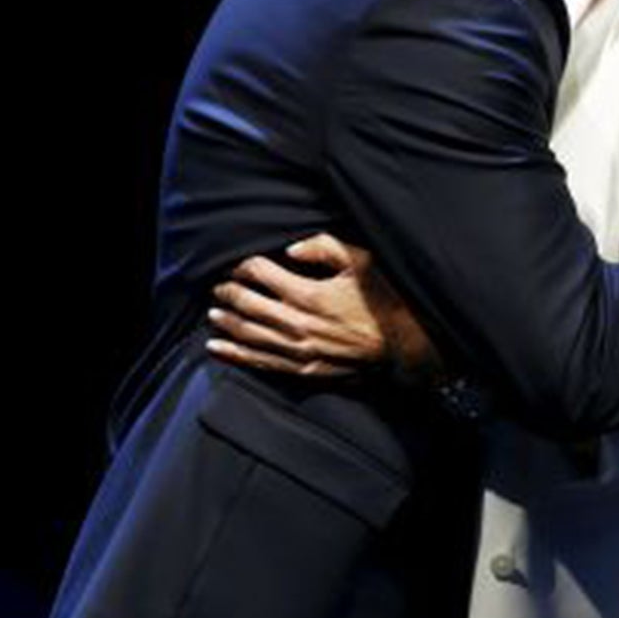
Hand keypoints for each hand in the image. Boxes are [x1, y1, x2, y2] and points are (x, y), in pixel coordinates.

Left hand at [208, 232, 403, 378]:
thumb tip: (291, 247)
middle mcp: (297, 324)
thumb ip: (324, 247)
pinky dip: (234, 354)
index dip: (242, 266)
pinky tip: (216, 348)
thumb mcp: (361, 261)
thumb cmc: (385, 298)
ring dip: (226, 322)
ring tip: (212, 312)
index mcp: (308, 293)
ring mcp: (298, 350)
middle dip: (228, 292)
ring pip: (248, 335)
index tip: (235, 264)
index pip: (260, 274)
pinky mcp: (303, 370)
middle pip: (248, 304)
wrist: (406, 345)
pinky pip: (260, 362)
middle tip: (217, 285)